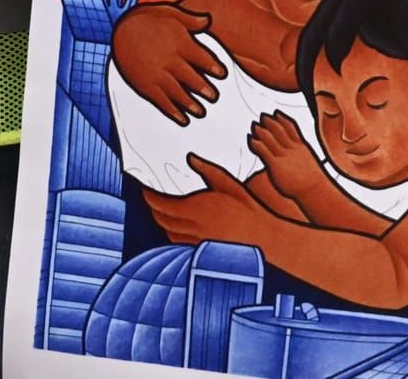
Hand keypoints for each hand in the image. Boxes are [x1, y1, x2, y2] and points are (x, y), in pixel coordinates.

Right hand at [111, 3, 225, 123]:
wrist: (119, 30)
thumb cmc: (146, 19)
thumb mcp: (170, 12)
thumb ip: (191, 20)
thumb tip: (208, 20)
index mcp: (180, 43)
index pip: (202, 58)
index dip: (214, 67)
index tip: (222, 74)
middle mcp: (170, 61)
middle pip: (192, 78)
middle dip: (204, 89)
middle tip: (214, 96)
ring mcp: (157, 75)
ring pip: (178, 93)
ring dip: (191, 104)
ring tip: (201, 112)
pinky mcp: (145, 85)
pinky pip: (161, 101)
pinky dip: (173, 112)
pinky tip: (182, 119)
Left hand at [143, 156, 269, 243]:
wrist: (262, 236)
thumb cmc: (247, 207)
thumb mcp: (229, 183)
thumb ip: (207, 170)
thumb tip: (190, 158)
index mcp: (197, 207)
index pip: (162, 204)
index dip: (150, 197)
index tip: (145, 189)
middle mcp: (192, 226)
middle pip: (161, 219)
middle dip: (152, 208)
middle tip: (149, 197)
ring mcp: (196, 240)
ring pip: (168, 232)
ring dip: (160, 221)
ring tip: (159, 210)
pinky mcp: (201, 249)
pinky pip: (178, 241)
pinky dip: (171, 233)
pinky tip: (175, 226)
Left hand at [249, 112, 326, 198]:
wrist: (313, 189)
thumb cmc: (311, 181)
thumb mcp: (309, 163)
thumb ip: (302, 157)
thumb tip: (299, 159)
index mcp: (301, 146)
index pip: (291, 127)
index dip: (282, 119)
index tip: (276, 113)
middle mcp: (292, 148)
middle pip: (279, 130)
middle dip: (270, 122)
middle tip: (262, 116)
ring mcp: (284, 155)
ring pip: (270, 138)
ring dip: (261, 130)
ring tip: (254, 125)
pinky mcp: (275, 164)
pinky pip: (263, 150)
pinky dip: (256, 143)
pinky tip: (251, 139)